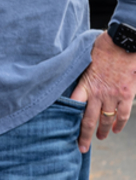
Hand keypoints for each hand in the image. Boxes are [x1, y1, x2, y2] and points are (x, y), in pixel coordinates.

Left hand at [70, 31, 135, 152]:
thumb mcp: (84, 57)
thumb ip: (79, 71)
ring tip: (99, 138)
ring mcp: (113, 95)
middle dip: (84, 135)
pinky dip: (119, 124)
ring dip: (102, 130)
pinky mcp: (126, 95)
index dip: (68, 116)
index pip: (73, 104)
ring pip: (106, 119)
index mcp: (85, 83)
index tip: (63, 126)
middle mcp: (98, 92)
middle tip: (81, 146)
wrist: (124, 43)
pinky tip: (115, 130)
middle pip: (89, 119)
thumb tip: (65, 71)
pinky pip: (122, 114)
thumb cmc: (102, 46)